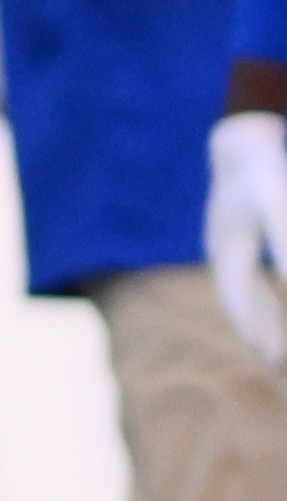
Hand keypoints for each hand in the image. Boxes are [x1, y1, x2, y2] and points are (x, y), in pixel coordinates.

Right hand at [213, 113, 286, 366]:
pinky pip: (244, 274)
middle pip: (236, 300)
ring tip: (269, 341)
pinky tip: (270, 300)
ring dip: (255, 315)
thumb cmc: (261, 170)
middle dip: (255, 330)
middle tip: (272, 361)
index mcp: (227, 248)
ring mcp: (224, 243)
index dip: (258, 327)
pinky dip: (257, 294)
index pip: (241, 298)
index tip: (274, 354)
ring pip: (239, 289)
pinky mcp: (234, 235)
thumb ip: (283, 244)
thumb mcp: (276, 206)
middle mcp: (220, 250)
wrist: (240, 139)